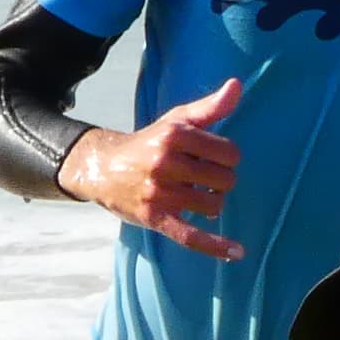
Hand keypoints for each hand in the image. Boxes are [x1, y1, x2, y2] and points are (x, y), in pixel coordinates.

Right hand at [58, 78, 243, 259]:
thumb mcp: (176, 121)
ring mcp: (160, 192)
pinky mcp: (155, 218)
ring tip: (197, 196)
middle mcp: (166, 162)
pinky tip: (237, 253)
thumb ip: (210, 107)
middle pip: (225, 180)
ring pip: (214, 206)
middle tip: (203, 179)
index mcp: (175, 136)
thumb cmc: (148, 143)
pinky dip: (216, 247)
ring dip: (213, 204)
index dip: (228, 158)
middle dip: (221, 181)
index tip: (213, 159)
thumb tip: (237, 86)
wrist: (102, 168)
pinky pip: (191, 236)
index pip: (229, 153)